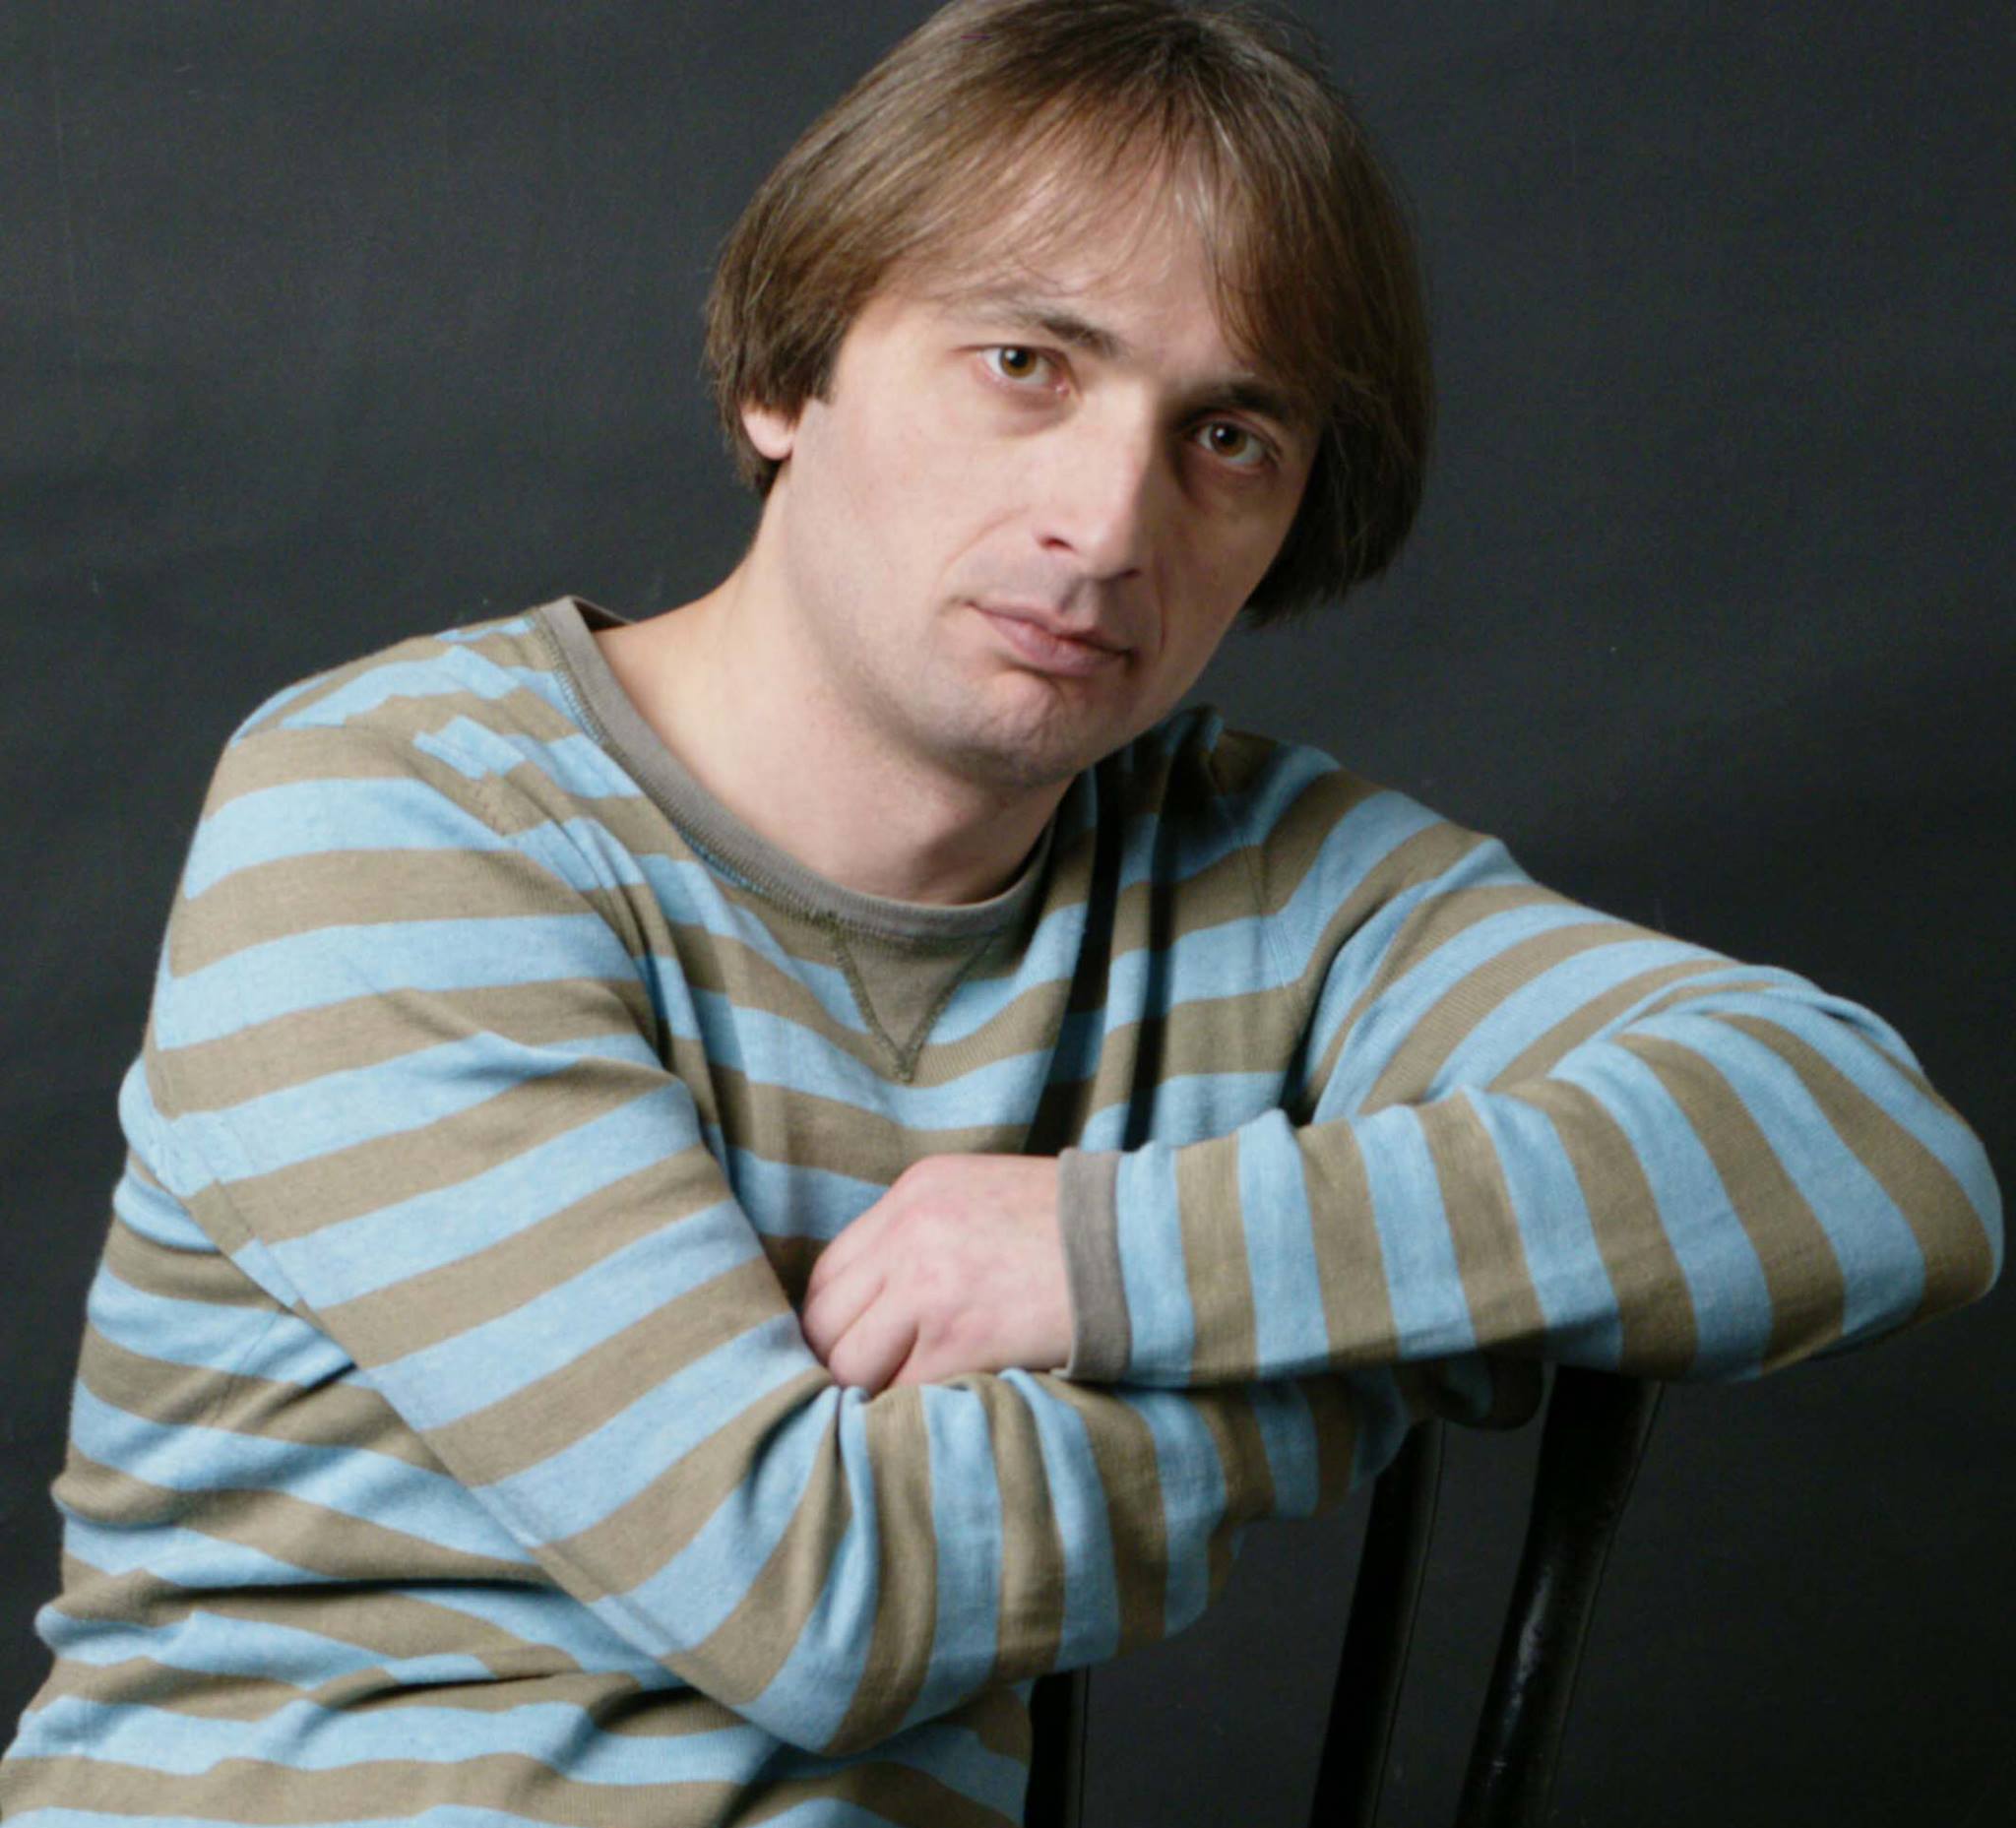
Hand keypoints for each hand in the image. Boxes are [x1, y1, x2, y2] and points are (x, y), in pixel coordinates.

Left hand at [801, 1154, 1071, 1392]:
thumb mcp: (987, 1196)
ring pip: (848, 1360)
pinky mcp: (959, 1338)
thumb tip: (883, 1298)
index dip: (834, 1317)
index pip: (832, 1268)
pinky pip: (899, 1390)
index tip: (851, 1345)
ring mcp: (929, 1285)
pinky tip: (929, 1411)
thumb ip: (927, 1231)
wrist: (1145, 1244)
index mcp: (916, 1191)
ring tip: (896, 1402)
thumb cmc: (1078, 1227)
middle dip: (837, 1357)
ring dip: (866, 1388)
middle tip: (864, 1386)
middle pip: (826, 1315)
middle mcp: (910, 1231)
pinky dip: (906, 1408)